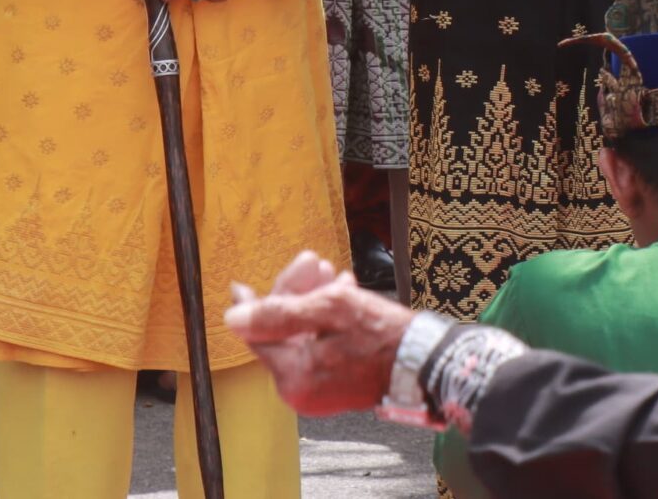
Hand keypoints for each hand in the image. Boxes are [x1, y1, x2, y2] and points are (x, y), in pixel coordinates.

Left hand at [226, 250, 417, 416]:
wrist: (424, 362)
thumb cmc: (381, 334)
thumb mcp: (329, 309)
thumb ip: (278, 313)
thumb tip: (233, 317)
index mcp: (293, 375)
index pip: (259, 335)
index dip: (253, 304)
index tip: (241, 286)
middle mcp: (299, 391)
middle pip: (282, 334)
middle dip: (296, 295)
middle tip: (313, 264)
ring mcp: (317, 393)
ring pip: (302, 338)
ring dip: (314, 304)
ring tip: (333, 275)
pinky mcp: (334, 389)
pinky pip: (317, 351)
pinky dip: (325, 324)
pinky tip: (342, 296)